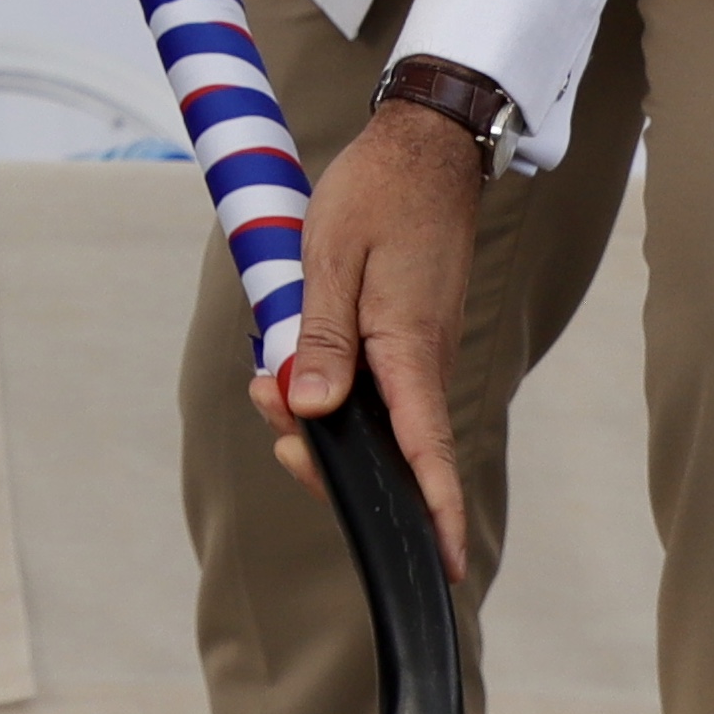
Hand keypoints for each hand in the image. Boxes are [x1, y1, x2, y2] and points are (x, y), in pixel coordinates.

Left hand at [251, 94, 486, 578]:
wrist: (424, 148)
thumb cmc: (380, 194)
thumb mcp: (332, 259)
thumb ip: (322, 339)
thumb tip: (312, 410)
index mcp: (411, 350)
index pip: (430, 451)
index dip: (437, 511)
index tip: (444, 565)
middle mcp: (424, 363)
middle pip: (390, 449)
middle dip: (326, 456)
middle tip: (269, 413)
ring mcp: (419, 354)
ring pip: (374, 417)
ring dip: (319, 414)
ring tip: (269, 378)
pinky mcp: (409, 340)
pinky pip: (374, 387)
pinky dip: (332, 388)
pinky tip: (294, 367)